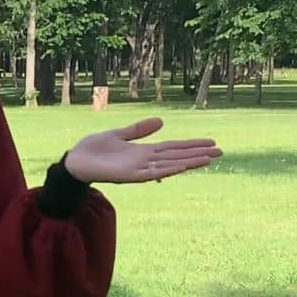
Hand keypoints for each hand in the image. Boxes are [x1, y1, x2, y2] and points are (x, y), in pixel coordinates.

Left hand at [62, 117, 221, 184]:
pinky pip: (152, 173)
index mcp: (143, 152)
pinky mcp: (129, 175)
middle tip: (221, 151)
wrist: (75, 160)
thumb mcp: (119, 134)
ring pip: (170, 165)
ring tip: (209, 158)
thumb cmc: (93, 149)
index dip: (192, 145)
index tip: (211, 143)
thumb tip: (161, 121)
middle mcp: (145, 161)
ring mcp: (139, 169)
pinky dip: (167, 170)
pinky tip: (181, 166)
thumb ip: (139, 130)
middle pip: (177, 156)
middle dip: (198, 154)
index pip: (173, 148)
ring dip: (189, 162)